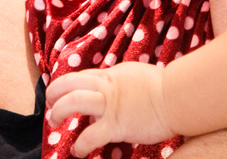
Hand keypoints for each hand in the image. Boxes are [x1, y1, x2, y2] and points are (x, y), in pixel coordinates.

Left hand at [46, 62, 173, 156]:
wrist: (177, 98)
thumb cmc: (163, 88)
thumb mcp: (134, 75)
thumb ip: (119, 81)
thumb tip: (113, 88)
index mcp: (110, 76)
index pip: (80, 77)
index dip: (66, 85)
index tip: (60, 94)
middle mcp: (106, 88)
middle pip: (69, 84)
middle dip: (53, 94)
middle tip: (50, 104)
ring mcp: (110, 106)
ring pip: (73, 102)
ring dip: (58, 112)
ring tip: (55, 122)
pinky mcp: (116, 126)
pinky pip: (90, 136)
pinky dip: (80, 145)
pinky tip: (78, 151)